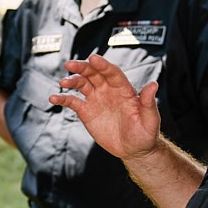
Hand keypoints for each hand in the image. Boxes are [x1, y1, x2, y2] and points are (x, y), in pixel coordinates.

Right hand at [48, 56, 162, 159]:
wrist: (133, 149)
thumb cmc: (145, 133)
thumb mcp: (150, 119)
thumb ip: (148, 102)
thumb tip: (154, 84)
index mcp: (124, 89)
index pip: (112, 73)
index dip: (103, 65)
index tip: (93, 58)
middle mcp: (108, 90)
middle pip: (94, 74)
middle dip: (82, 67)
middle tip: (70, 64)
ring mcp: (96, 99)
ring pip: (82, 84)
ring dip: (72, 81)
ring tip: (63, 83)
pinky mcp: (86, 111)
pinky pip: (73, 102)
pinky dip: (63, 98)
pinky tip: (53, 98)